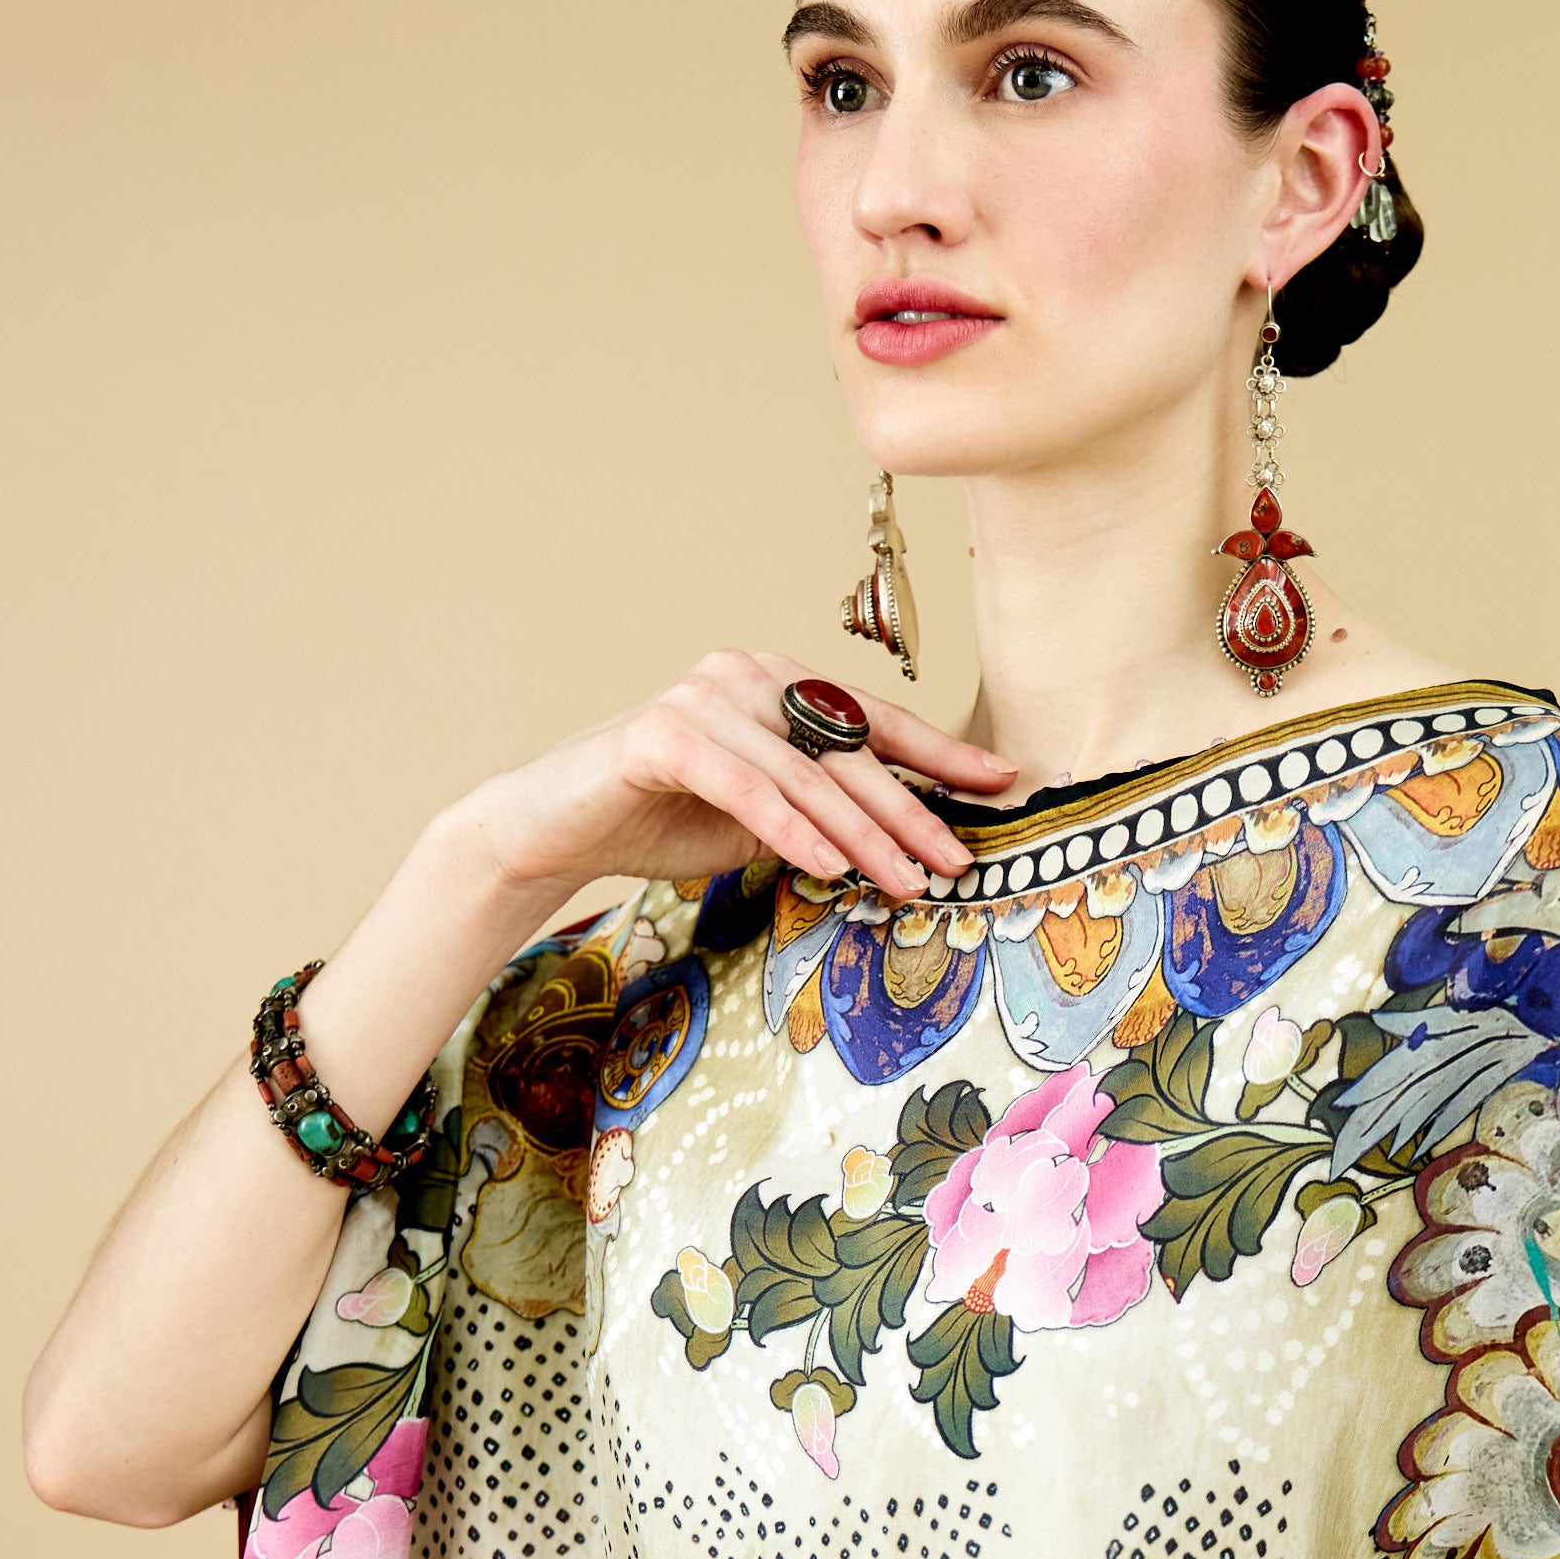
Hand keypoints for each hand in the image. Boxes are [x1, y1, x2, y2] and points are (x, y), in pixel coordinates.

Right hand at [459, 648, 1013, 909]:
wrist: (559, 827)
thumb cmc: (661, 820)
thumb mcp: (762, 818)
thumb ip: (822, 811)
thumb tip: (905, 842)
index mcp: (777, 684)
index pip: (871, 720)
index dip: (938, 754)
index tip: (1000, 781)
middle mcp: (746, 676)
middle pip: (848, 750)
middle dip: (911, 810)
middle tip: (958, 859)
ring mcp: (704, 697)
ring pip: (806, 775)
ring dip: (863, 835)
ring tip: (907, 882)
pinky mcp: (663, 734)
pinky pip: (746, 788)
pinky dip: (792, 830)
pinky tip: (831, 867)